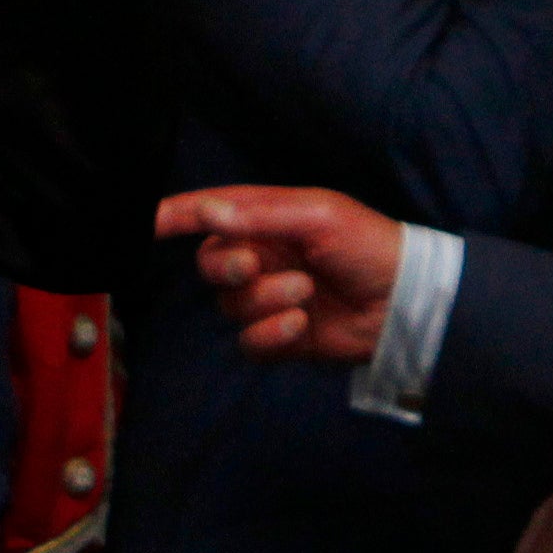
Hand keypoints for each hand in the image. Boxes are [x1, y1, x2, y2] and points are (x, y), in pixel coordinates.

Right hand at [154, 186, 402, 363]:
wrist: (404, 299)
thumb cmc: (368, 244)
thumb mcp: (319, 215)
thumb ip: (261, 213)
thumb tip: (208, 211)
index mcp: (268, 220)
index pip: (210, 215)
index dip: (175, 217)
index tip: (148, 223)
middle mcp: (262, 257)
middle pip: (210, 264)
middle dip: (226, 265)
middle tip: (255, 264)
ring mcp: (270, 298)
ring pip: (230, 305)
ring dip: (264, 299)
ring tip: (306, 292)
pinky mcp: (280, 336)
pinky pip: (249, 341)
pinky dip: (270, 334)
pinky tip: (300, 324)